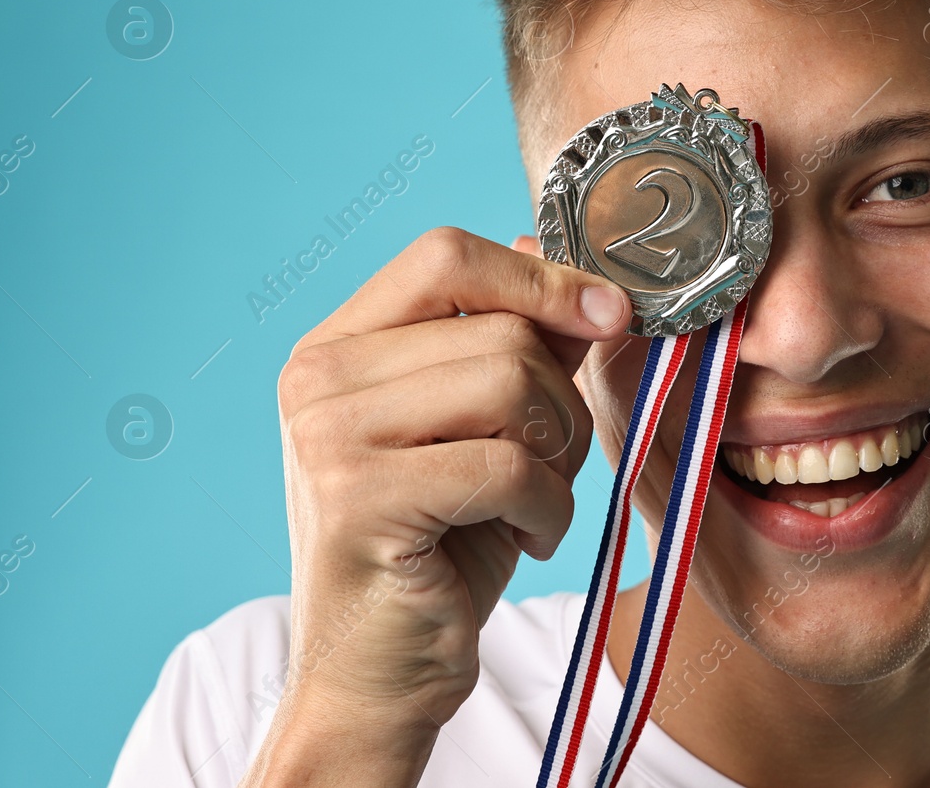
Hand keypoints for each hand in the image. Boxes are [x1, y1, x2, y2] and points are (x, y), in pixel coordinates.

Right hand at [241, 227, 629, 785]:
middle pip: (498, 330)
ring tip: (532, 503)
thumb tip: (586, 281)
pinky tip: (526, 539)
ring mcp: (327, 435)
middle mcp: (317, 376)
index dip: (540, 278)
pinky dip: (547, 509)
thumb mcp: (493, 431)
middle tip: (550, 466)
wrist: (381, 674)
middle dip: (561, 402)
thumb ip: (527, 349)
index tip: (611, 312)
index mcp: (339, 344)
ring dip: (557, 455)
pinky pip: (507, 466)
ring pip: (509, 385)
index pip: (445, 255)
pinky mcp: (357, 499)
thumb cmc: (443, 547)